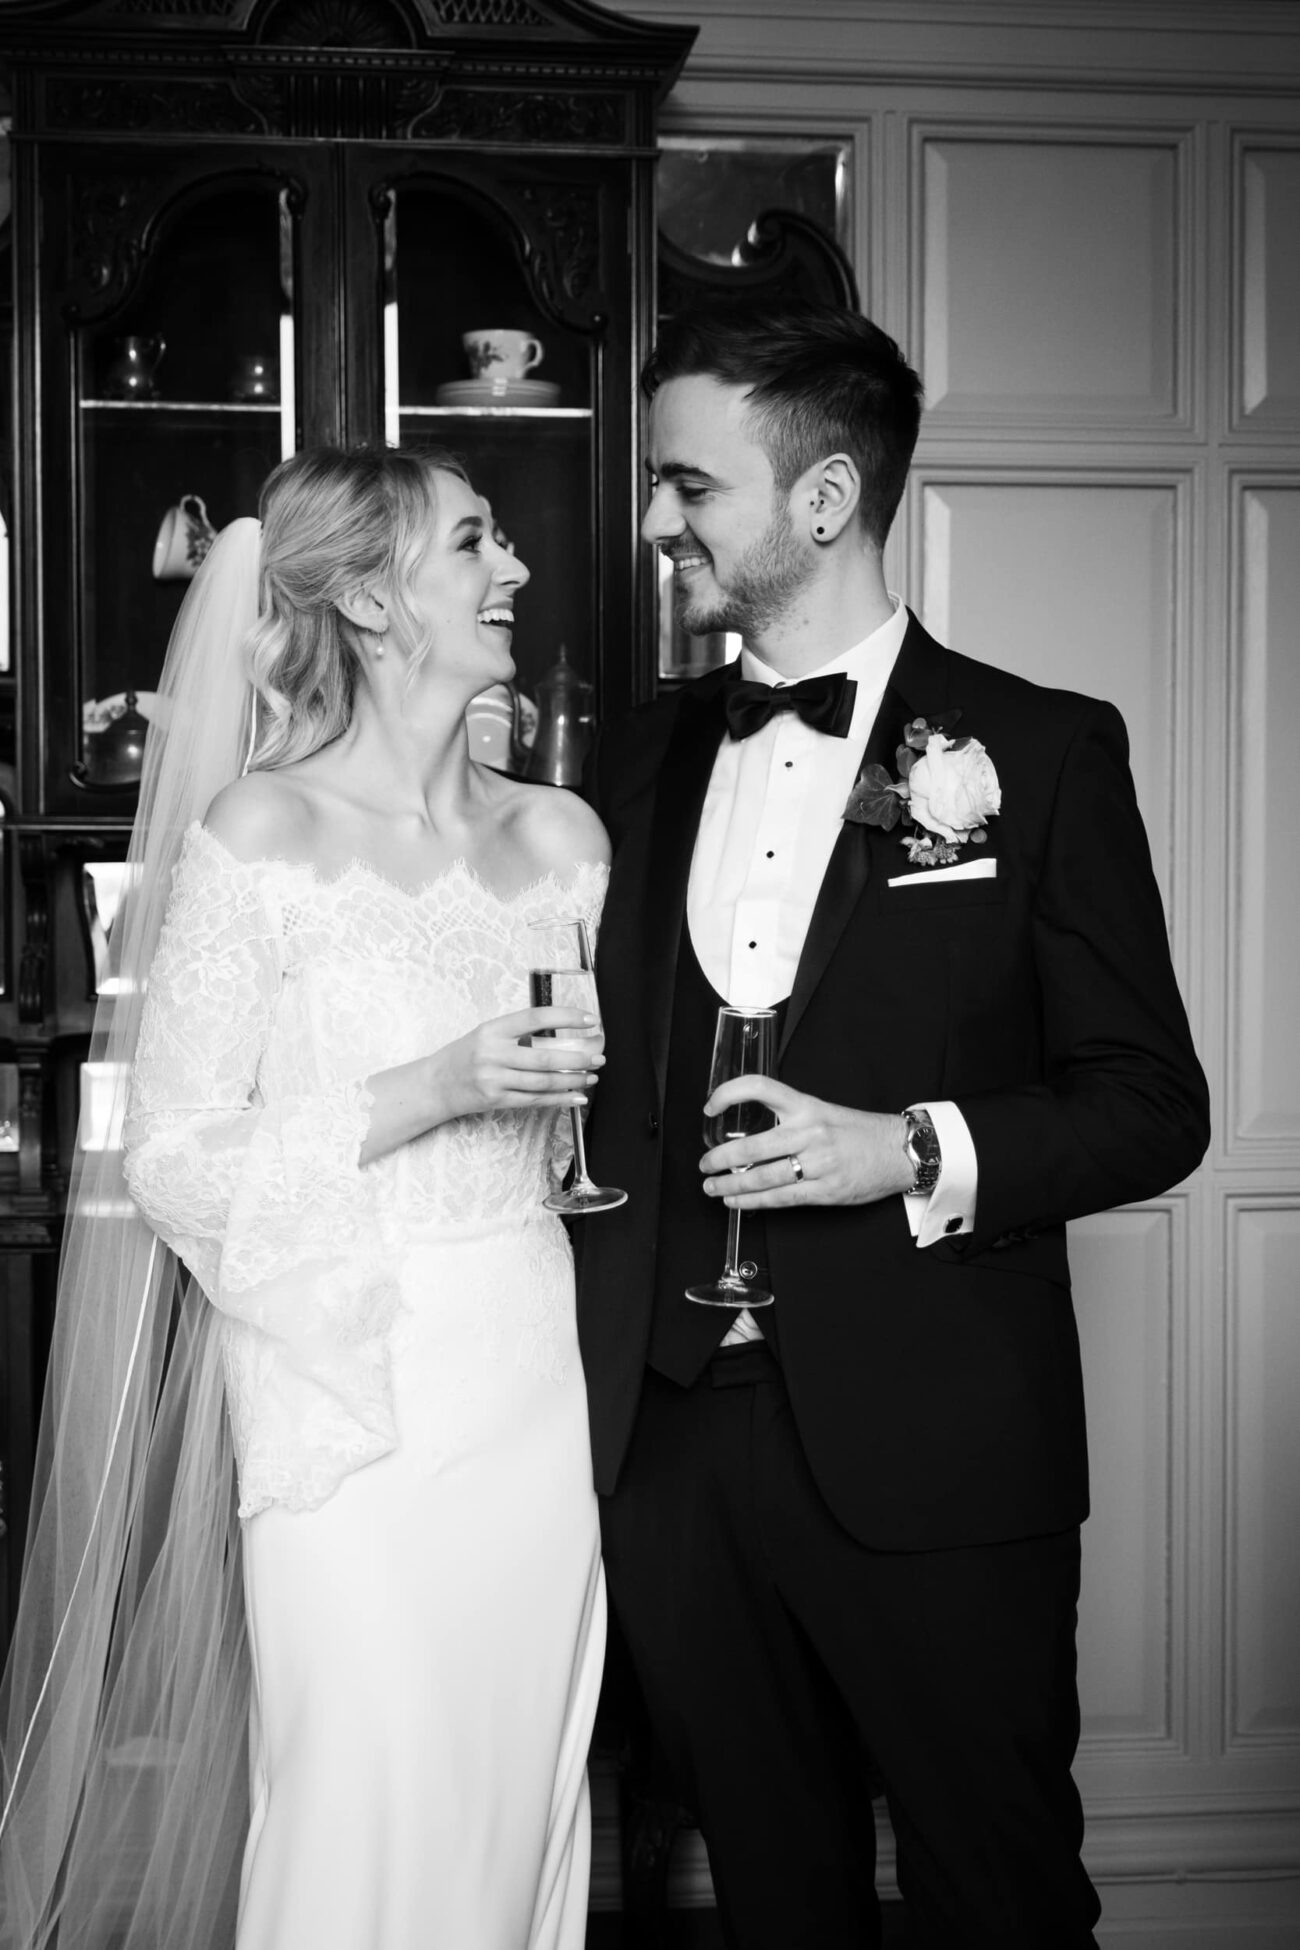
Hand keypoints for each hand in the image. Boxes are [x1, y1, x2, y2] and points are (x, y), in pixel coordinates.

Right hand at [428, 1007, 603, 1121]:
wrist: (435, 1084)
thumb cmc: (465, 1055)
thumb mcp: (487, 1034)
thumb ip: (518, 1032)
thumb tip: (560, 1033)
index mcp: (493, 1029)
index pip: (536, 1018)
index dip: (566, 1017)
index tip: (589, 1019)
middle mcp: (493, 1053)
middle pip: (544, 1057)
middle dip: (577, 1058)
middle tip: (598, 1056)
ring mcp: (494, 1079)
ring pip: (543, 1081)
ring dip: (572, 1080)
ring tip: (591, 1076)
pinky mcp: (496, 1100)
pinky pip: (534, 1100)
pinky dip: (559, 1099)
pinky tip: (576, 1096)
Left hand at [700, 1075, 913, 1208]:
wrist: (900, 1151)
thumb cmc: (860, 1132)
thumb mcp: (823, 1112)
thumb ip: (789, 1120)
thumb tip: (749, 1138)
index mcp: (807, 1106)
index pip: (759, 1087)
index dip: (728, 1094)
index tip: (711, 1106)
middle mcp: (810, 1132)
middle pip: (752, 1146)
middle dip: (720, 1158)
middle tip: (704, 1164)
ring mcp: (818, 1163)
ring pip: (762, 1177)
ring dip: (730, 1186)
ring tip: (714, 1188)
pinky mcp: (825, 1190)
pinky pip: (781, 1198)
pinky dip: (753, 1202)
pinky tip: (737, 1202)